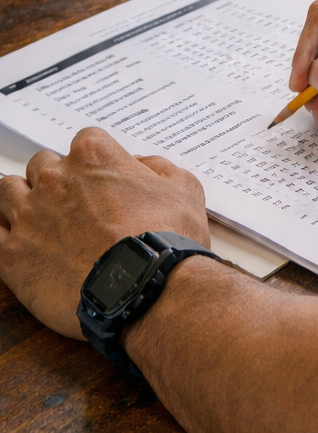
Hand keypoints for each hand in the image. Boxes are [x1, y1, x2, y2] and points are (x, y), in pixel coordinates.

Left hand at [0, 127, 207, 339]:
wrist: (145, 290)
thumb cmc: (166, 241)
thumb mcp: (184, 188)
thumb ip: (158, 167)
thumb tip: (140, 165)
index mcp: (93, 156)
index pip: (84, 141)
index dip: (95, 162)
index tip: (102, 180)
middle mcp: (55, 179)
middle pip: (41, 164)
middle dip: (56, 179)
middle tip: (72, 204)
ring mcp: (29, 216)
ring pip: (7, 191)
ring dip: (22, 200)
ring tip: (38, 220)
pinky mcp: (12, 256)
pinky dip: (5, 235)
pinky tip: (19, 243)